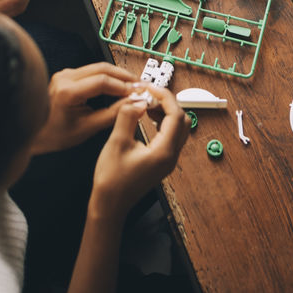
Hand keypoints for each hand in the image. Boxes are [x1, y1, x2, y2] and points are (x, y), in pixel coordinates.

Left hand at [31, 63, 139, 154]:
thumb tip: (133, 104)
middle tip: (139, 85)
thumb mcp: (87, 129)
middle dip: (123, 76)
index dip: (123, 86)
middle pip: (102, 69)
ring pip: (97, 67)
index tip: (138, 92)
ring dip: (116, 75)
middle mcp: (64, 77)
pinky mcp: (66, 75)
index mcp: (67, 92)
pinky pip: (90, 71)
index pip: (102, 81)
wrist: (34, 133)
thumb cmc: (55, 134)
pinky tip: (116, 84)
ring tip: (131, 84)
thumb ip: (112, 115)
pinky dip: (106, 76)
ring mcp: (64, 74)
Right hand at [89, 84, 189, 225]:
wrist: (110, 205)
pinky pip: (171, 136)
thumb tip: (138, 100)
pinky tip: (146, 117)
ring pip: (178, 128)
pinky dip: (162, 122)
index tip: (149, 88)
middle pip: (182, 120)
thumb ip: (128, 117)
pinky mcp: (162, 161)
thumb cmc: (111, 179)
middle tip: (148, 94)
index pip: (175, 115)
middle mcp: (171, 156)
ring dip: (166, 112)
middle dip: (167, 103)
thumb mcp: (116, 142)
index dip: (164, 96)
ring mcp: (168, 160)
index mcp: (164, 152)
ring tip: (146, 104)